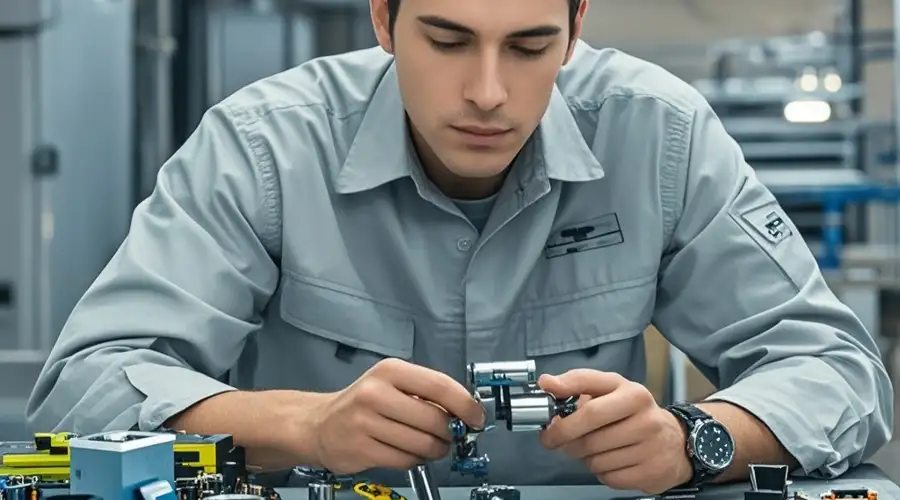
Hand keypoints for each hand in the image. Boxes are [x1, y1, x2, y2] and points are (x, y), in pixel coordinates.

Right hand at [309, 358, 484, 474]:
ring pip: (422, 444)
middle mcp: (376, 393)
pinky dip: (414, 460)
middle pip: (434, 419)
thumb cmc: (363, 402)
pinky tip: (407, 452)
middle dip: (449, 433)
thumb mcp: (392, 383)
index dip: (465, 405)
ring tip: (428, 445)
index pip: (440, 386)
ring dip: (434, 450)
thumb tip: (464, 411)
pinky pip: (405, 460)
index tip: (476, 417)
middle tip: (449, 435)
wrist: (319, 424)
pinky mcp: (361, 449)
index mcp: (390, 371)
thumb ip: (426, 394)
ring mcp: (366, 422)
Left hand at [538, 369, 692, 493]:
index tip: (547, 423)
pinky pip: (608, 477)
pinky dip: (600, 472)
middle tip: (557, 441)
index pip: (590, 408)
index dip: (562, 419)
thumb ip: (578, 383)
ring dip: (584, 457)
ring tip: (593, 447)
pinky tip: (609, 460)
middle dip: (566, 441)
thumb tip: (547, 383)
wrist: (675, 440)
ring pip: (595, 460)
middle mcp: (646, 420)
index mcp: (633, 394)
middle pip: (589, 438)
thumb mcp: (611, 388)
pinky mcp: (651, 472)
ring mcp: (651, 448)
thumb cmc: (634, 412)